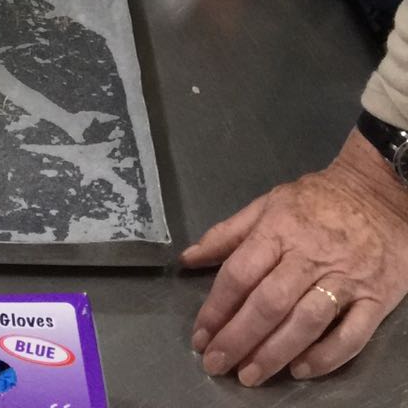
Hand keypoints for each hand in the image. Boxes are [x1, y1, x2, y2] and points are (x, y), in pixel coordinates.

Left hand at [182, 129, 407, 384]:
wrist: (380, 194)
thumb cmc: (318, 200)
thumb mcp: (268, 202)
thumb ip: (228, 233)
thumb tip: (188, 258)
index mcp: (279, 229)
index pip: (240, 273)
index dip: (216, 307)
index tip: (200, 335)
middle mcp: (309, 256)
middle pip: (269, 302)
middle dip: (238, 337)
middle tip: (216, 363)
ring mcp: (345, 279)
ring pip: (305, 322)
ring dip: (274, 353)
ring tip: (249, 375)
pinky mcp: (375, 299)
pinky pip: (351, 335)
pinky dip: (326, 357)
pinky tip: (301, 370)